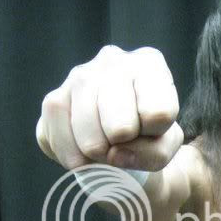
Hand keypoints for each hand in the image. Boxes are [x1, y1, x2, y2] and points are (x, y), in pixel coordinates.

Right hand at [36, 45, 182, 171]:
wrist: (120, 135)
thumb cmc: (148, 133)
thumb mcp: (167, 143)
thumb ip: (155, 152)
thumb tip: (113, 155)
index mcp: (148, 64)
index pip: (159, 115)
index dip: (156, 135)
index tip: (151, 128)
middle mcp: (111, 61)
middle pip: (121, 129)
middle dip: (124, 147)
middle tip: (125, 140)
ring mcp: (78, 77)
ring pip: (90, 141)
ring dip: (100, 156)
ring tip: (106, 144)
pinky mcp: (53, 99)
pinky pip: (61, 143)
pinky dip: (76, 159)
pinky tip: (85, 152)